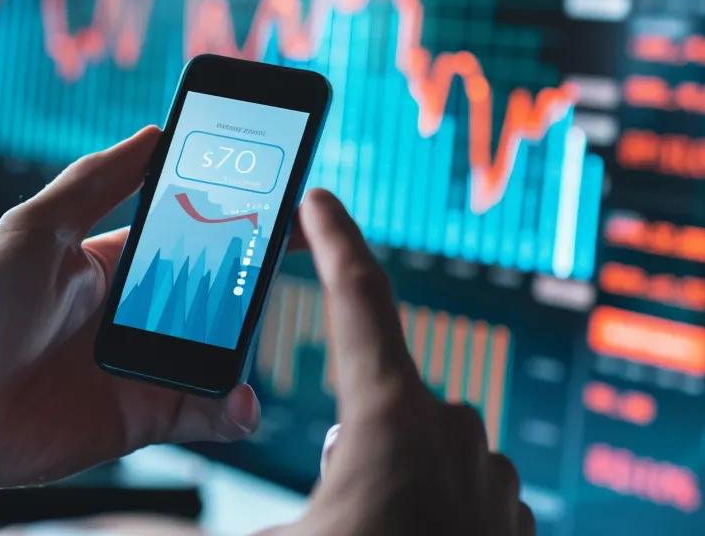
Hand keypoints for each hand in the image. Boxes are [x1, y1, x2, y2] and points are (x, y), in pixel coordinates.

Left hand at [0, 127, 261, 486]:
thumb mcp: (33, 229)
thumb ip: (94, 183)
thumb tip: (153, 131)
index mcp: (109, 264)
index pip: (184, 233)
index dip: (228, 216)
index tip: (277, 195)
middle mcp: (131, 314)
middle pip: (211, 292)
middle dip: (253, 275)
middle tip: (294, 254)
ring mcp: (140, 366)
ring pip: (217, 352)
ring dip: (247, 344)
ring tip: (265, 329)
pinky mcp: (139, 419)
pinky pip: (202, 413)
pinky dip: (230, 409)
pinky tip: (241, 400)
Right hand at [272, 190, 531, 534]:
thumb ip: (244, 513)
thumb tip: (188, 526)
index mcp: (390, 420)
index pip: (358, 300)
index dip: (333, 241)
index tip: (318, 202)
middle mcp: (452, 431)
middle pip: (379, 405)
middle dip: (349, 444)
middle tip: (334, 513)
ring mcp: (492, 473)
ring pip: (418, 454)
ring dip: (388, 487)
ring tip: (373, 535)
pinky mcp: (516, 515)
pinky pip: (459, 492)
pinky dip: (429, 516)